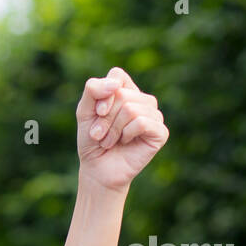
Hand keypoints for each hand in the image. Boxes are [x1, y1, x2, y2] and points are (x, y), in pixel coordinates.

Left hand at [76, 67, 167, 191]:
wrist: (97, 169)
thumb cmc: (92, 141)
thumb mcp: (84, 112)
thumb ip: (93, 90)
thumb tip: (114, 84)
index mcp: (127, 91)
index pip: (117, 75)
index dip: (103, 94)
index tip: (96, 113)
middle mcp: (144, 100)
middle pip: (121, 95)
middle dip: (104, 118)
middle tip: (99, 134)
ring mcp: (154, 115)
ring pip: (131, 109)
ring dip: (113, 129)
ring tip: (109, 141)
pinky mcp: (160, 132)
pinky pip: (142, 123)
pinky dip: (126, 134)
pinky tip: (125, 142)